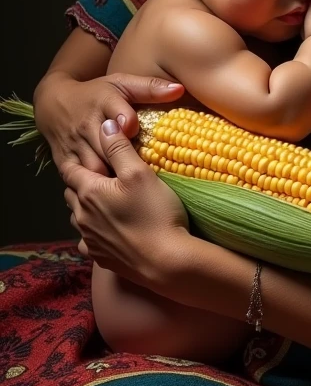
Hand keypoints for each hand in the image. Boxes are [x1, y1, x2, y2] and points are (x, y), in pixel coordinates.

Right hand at [34, 71, 184, 180]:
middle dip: (124, 160)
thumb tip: (180, 89)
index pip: (119, 113)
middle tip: (147, 174)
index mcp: (104, 102)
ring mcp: (75, 145)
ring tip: (133, 190)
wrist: (55, 103)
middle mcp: (88, 124)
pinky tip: (112, 198)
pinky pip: (78, 179)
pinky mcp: (65, 161)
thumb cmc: (96, 94)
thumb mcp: (122, 84)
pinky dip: (94, 189)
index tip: (137, 129)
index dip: (128, 122)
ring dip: (111, 179)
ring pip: (93, 167)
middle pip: (107, 146)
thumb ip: (150, 88)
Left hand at [64, 119, 189, 288]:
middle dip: (81, 182)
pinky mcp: (99, 258)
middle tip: (101, 174)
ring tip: (105, 200)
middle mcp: (82, 216)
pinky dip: (92, 232)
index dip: (77, 160)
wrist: (166, 261)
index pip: (70, 170)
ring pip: (77, 216)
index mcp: (89, 192)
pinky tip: (107, 229)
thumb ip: (119, 147)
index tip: (88, 153)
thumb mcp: (139, 173)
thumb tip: (104, 124)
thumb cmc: (155, 213)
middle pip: (70, 193)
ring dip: (85, 206)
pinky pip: (86, 241)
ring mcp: (90, 240)